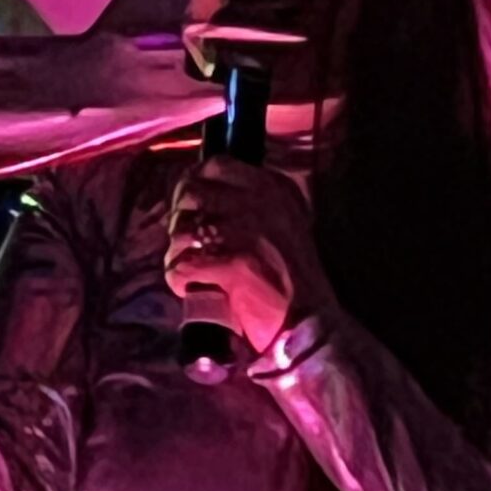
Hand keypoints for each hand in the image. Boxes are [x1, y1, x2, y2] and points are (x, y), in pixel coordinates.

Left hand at [165, 159, 334, 356]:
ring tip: (197, 275)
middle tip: (190, 247)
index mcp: (273, 188)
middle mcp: (260, 202)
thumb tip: (201, 192)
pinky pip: (181, 266)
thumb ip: (251, 203)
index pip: (215, 165)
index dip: (192, 185)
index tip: (190, 209)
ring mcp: (245, 231)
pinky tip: (196, 290)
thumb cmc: (293, 281)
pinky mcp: (232, 265)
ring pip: (181, 231)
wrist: (311, 325)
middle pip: (190, 194)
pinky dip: (181, 282)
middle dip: (180, 221)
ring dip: (179, 255)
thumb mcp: (284, 223)